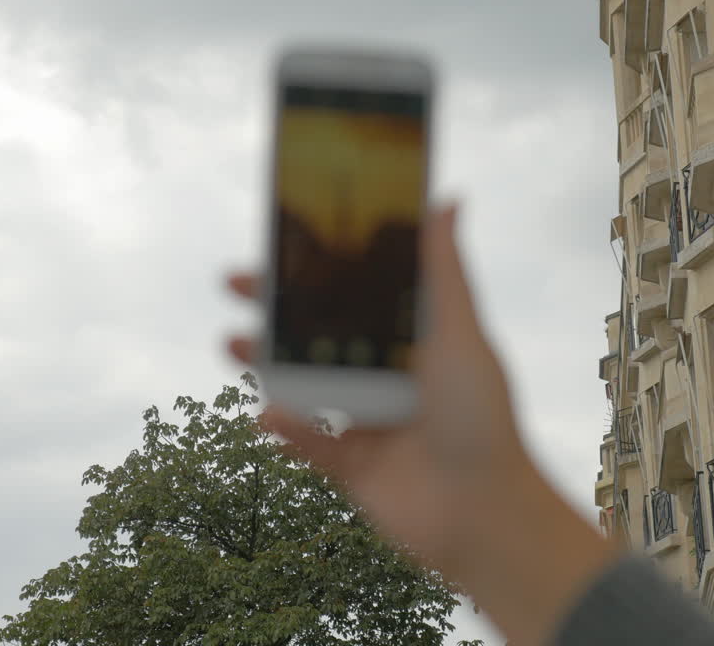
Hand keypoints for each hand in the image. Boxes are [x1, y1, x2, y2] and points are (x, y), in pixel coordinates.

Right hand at [225, 203, 616, 645]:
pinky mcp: (350, 467)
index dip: (321, 269)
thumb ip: (444, 271)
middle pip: (321, 334)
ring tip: (230, 344)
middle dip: (277, 310)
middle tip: (236, 286)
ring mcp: (367, 422)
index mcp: (414, 340)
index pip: (358, 294)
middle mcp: (388, 376)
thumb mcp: (461, 334)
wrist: (482, 513)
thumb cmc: (482, 418)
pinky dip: (286, 427)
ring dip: (265, 363)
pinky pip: (308, 442)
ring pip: (304, 384)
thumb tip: (447, 200)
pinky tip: (266, 413)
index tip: (284, 241)